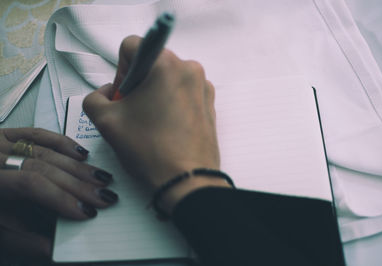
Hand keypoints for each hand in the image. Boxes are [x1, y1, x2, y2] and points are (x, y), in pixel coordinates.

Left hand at [0, 128, 117, 259]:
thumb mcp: (0, 234)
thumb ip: (27, 242)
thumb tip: (60, 247)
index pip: (30, 184)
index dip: (60, 197)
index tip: (86, 212)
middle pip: (43, 167)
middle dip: (77, 184)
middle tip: (103, 197)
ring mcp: (1, 143)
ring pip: (47, 152)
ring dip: (78, 167)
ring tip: (101, 179)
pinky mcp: (10, 135)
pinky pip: (40, 134)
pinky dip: (63, 143)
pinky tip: (82, 154)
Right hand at [83, 36, 228, 212]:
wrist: (187, 180)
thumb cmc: (149, 149)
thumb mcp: (105, 121)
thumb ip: (94, 98)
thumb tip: (106, 93)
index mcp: (165, 63)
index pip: (132, 47)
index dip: (119, 70)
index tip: (122, 96)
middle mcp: (189, 68)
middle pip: (151, 63)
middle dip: (137, 84)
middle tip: (132, 112)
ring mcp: (203, 86)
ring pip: (168, 79)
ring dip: (153, 95)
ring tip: (149, 123)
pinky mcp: (210, 103)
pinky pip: (183, 93)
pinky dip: (170, 104)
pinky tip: (166, 128)